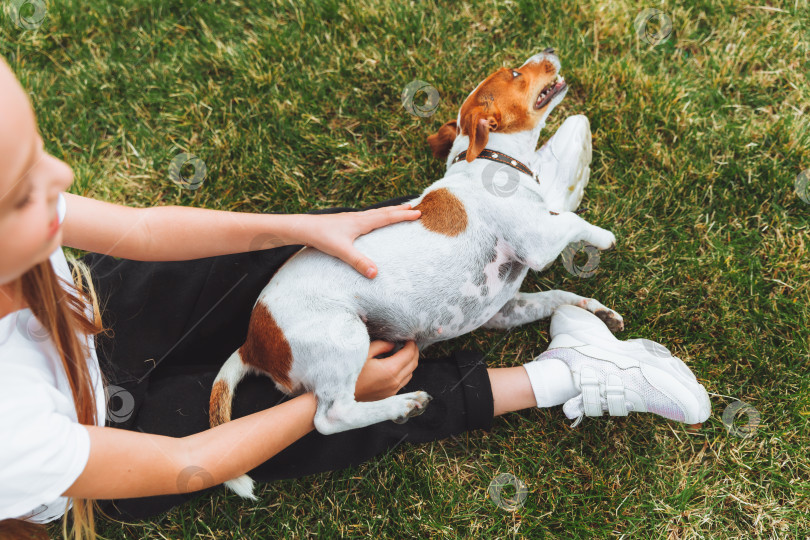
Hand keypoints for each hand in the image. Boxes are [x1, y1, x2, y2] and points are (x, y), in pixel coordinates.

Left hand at [286, 203, 420, 278]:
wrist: (302, 227)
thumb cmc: (321, 237)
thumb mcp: (341, 251)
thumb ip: (358, 261)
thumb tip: (375, 273)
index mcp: (361, 222)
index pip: (387, 217)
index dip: (403, 216)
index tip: (418, 213)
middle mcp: (358, 217)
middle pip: (384, 212)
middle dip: (400, 210)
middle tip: (415, 207)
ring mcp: (351, 218)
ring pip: (375, 212)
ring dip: (389, 211)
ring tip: (399, 210)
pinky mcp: (345, 222)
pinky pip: (367, 216)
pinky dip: (377, 215)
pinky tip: (373, 219)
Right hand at [354, 340, 418, 401]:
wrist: (340, 394)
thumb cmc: (350, 372)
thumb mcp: (364, 353)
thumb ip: (381, 346)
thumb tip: (392, 344)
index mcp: (390, 369)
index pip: (409, 354)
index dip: (411, 344)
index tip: (408, 337)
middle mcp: (394, 382)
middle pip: (413, 364)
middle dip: (413, 351)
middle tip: (408, 343)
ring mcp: (392, 391)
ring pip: (410, 374)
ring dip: (410, 363)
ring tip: (402, 353)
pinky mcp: (388, 396)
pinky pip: (402, 382)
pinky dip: (404, 372)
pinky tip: (396, 366)